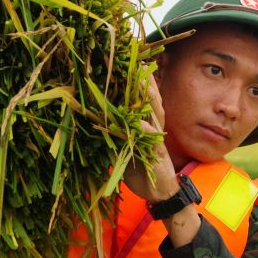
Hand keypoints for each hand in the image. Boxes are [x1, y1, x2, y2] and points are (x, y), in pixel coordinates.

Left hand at [123, 71, 178, 202]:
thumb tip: (99, 124)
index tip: (132, 65)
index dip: (138, 85)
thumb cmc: (141, 172)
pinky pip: (152, 142)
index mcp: (145, 127)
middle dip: (145, 83)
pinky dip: (145, 132)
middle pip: (151, 102)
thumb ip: (116, 137)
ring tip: (143, 82)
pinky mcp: (158, 155)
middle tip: (140, 63)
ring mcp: (157, 141)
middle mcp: (153, 130)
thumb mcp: (124, 151)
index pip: (142, 102)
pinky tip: (140, 123)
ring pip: (154, 115)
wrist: (159, 194)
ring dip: (149, 99)